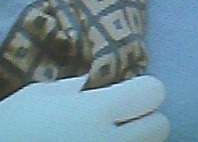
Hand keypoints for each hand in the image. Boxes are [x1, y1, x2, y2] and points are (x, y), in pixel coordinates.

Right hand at [0, 73, 169, 141]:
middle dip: (146, 119)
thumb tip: (89, 84)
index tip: (128, 92)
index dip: (144, 89)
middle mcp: (111, 141)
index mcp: (96, 110)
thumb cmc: (12, 127)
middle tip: (123, 118)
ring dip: (137, 141)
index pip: (153, 92)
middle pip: (161, 126)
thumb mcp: (38, 96)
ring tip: (111, 137)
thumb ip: (72, 88)